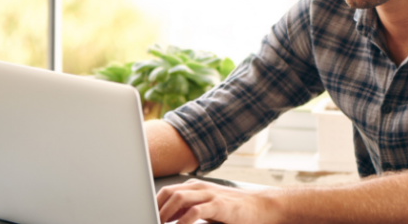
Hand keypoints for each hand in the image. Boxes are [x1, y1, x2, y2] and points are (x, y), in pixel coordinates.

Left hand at [156, 179, 277, 223]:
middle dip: (156, 208)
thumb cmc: (233, 210)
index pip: (167, 191)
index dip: (154, 204)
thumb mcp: (206, 209)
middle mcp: (200, 188)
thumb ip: (186, 212)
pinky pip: (196, 211)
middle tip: (149, 220)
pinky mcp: (220, 206)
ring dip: (165, 213)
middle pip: (169, 193)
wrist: (262, 207)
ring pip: (179, 198)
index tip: (146, 215)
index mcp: (195, 188)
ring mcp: (210, 195)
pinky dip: (183, 221)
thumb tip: (166, 219)